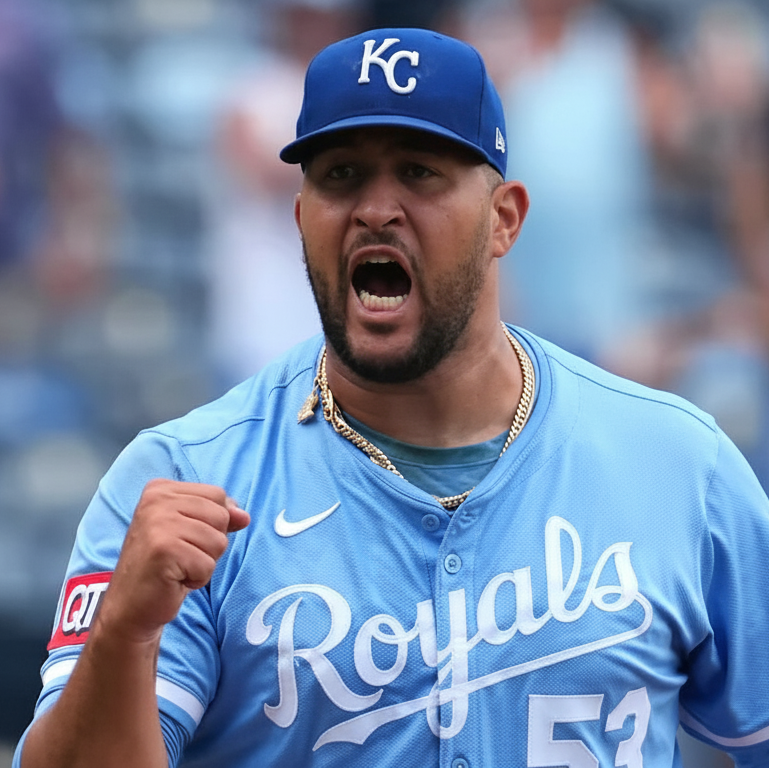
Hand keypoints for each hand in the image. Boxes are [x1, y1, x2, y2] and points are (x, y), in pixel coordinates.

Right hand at [96, 479, 249, 644]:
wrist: (130, 604)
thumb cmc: (164, 565)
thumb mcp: (191, 531)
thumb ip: (219, 516)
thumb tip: (244, 516)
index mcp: (160, 489)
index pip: (217, 494)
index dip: (212, 523)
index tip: (184, 537)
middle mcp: (156, 500)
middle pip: (221, 515)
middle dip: (210, 543)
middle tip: (181, 555)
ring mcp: (158, 523)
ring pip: (218, 541)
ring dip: (204, 562)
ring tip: (178, 566)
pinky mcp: (163, 550)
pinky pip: (208, 565)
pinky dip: (197, 578)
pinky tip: (174, 579)